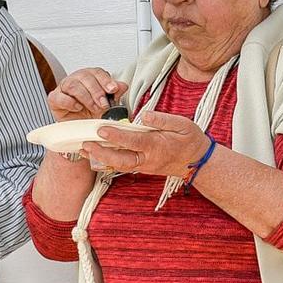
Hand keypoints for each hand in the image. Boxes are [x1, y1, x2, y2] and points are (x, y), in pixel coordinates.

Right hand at [47, 66, 126, 122]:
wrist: (81, 127)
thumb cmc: (92, 113)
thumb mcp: (108, 104)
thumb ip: (115, 94)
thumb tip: (122, 86)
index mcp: (90, 78)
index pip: (97, 72)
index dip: (106, 80)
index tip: (113, 89)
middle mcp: (77, 80)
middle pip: (85, 77)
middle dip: (97, 91)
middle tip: (104, 104)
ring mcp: (64, 88)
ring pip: (73, 85)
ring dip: (86, 98)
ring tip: (94, 108)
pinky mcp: (54, 99)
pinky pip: (58, 97)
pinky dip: (69, 102)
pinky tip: (78, 107)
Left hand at [79, 109, 213, 178]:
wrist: (198, 162)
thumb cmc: (191, 141)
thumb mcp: (184, 125)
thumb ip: (163, 120)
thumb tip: (144, 115)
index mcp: (157, 146)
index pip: (133, 140)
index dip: (116, 135)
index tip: (101, 129)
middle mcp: (148, 158)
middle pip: (120, 158)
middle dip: (101, 152)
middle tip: (85, 144)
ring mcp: (144, 165)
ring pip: (119, 164)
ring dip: (100, 158)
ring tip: (84, 149)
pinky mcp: (142, 167)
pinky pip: (122, 165)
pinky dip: (107, 160)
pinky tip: (95, 154)